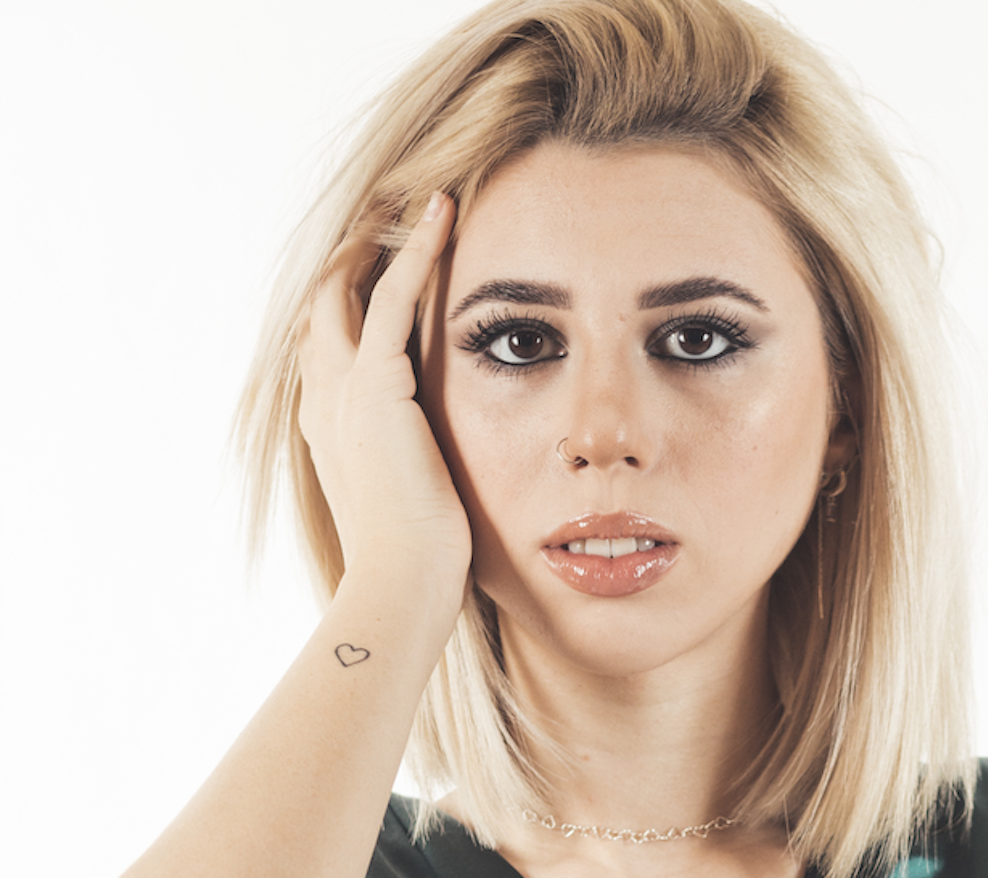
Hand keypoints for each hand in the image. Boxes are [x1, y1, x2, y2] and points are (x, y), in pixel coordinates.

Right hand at [297, 193, 469, 601]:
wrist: (400, 584)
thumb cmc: (414, 558)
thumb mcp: (407, 498)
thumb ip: (411, 464)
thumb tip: (440, 467)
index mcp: (328, 427)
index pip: (328, 345)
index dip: (347, 302)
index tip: (379, 269)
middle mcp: (322, 400)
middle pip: (322, 307)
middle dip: (350, 260)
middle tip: (387, 216)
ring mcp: (341, 390)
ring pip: (346, 287)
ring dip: (376, 240)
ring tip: (412, 200)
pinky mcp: (375, 384)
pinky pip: (392, 295)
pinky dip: (416, 249)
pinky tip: (442, 212)